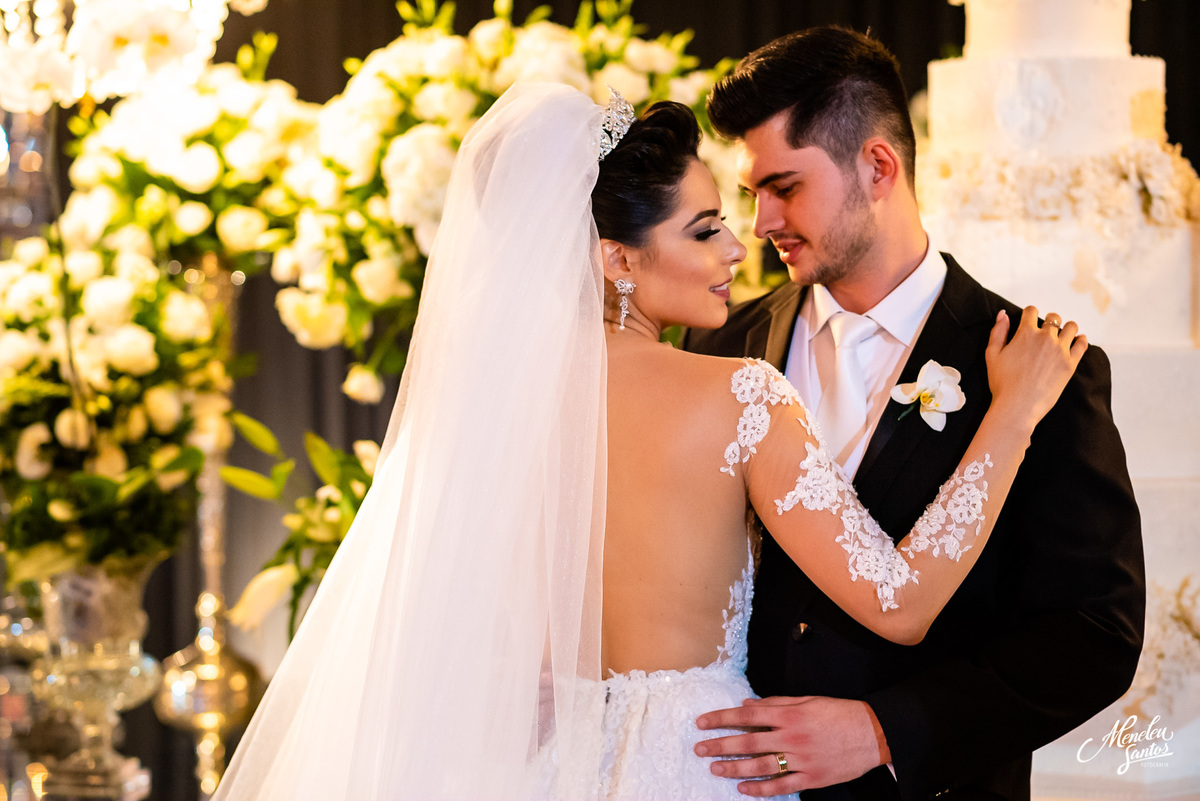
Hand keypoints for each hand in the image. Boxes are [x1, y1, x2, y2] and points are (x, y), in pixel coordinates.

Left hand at [693, 696, 888, 795]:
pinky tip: (744, 789)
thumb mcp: (806, 700)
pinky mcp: (812, 779)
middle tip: (700, 749)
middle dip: (720, 745)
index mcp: (790, 715)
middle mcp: (792, 737)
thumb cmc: (839, 713)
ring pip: (761, 766)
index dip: (722, 719)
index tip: (703, 723)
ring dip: (735, 768)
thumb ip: (775, 703)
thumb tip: (747, 705)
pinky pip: (782, 786)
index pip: (746, 715)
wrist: (872, 733)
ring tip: (715, 768)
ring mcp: (802, 760)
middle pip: (748, 742)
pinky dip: (761, 789)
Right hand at [986, 306, 1086, 430]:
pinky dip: (1081, 340)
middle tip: (1046, 331)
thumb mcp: (992, 355)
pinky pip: (1082, 344)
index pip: (1031, 311)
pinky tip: (1077, 342)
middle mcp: (1045, 338)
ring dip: (1067, 328)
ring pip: (1071, 327)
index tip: (1029, 320)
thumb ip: (998, 331)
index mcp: (1025, 333)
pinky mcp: (1070, 363)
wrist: (1018, 405)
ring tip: (1063, 336)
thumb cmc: (1002, 383)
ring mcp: (1060, 350)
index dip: (1029, 314)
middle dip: (1050, 321)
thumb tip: (1003, 314)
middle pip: (1054, 318)